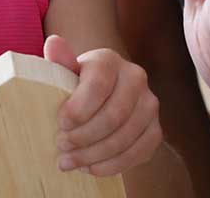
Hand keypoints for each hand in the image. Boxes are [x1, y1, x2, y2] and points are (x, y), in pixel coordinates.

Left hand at [45, 34, 164, 175]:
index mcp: (109, 60)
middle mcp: (136, 77)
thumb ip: (59, 61)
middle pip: (114, 115)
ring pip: (126, 136)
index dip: (78, 109)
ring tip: (70, 161)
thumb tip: (53, 42)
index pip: (98, 85)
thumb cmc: (78, 86)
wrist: (104, 99)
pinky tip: (91, 167)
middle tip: (62, 146)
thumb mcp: (65, 72)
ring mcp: (149, 104)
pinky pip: (139, 152)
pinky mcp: (156, 129)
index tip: (60, 124)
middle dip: (84, 137)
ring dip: (94, 155)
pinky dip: (112, 165)